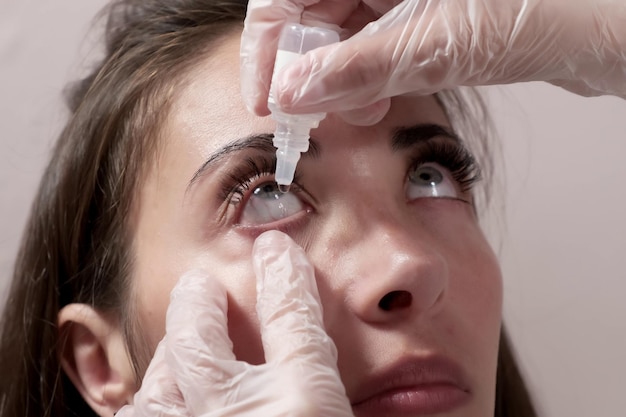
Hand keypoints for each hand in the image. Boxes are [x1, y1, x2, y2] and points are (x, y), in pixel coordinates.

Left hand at [116, 230, 352, 415]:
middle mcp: (239, 411)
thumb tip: (379, 380)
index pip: (292, 317)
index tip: (276, 250)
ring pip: (161, 379)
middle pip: (200, 338)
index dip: (284, 275)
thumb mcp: (341, 412)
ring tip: (177, 347)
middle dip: (199, 302)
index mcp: (301, 402)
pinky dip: (150, 405)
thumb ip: (353, 390)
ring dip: (170, 356)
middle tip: (199, 285)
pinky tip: (159, 402)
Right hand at [240, 0, 625, 123]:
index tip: (266, 96)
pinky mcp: (431, 12)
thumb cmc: (568, 8)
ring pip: (344, 29)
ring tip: (344, 116)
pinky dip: (367, 78)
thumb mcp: (450, 40)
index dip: (269, 41)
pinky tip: (371, 105)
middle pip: (313, 7)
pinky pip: (377, 42)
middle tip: (300, 116)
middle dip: (301, 65)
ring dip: (334, 78)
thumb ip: (364, 67)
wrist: (621, 26)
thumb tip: (294, 92)